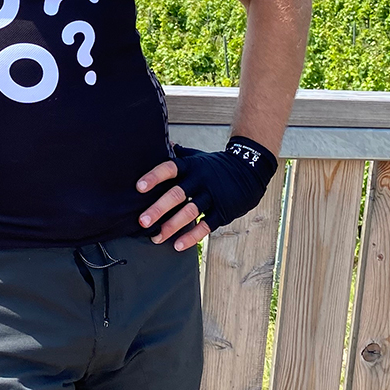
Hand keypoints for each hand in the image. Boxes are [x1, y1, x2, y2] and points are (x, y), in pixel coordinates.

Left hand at [137, 136, 277, 250]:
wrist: (250, 170)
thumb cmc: (217, 166)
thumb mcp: (198, 156)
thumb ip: (181, 153)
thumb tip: (164, 143)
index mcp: (191, 166)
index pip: (169, 169)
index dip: (154, 177)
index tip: (139, 187)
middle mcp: (200, 180)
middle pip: (177, 194)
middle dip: (159, 208)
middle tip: (142, 221)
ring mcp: (212, 196)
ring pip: (190, 212)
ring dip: (172, 226)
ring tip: (156, 238)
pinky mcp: (223, 211)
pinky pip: (206, 225)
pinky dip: (192, 236)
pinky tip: (179, 245)